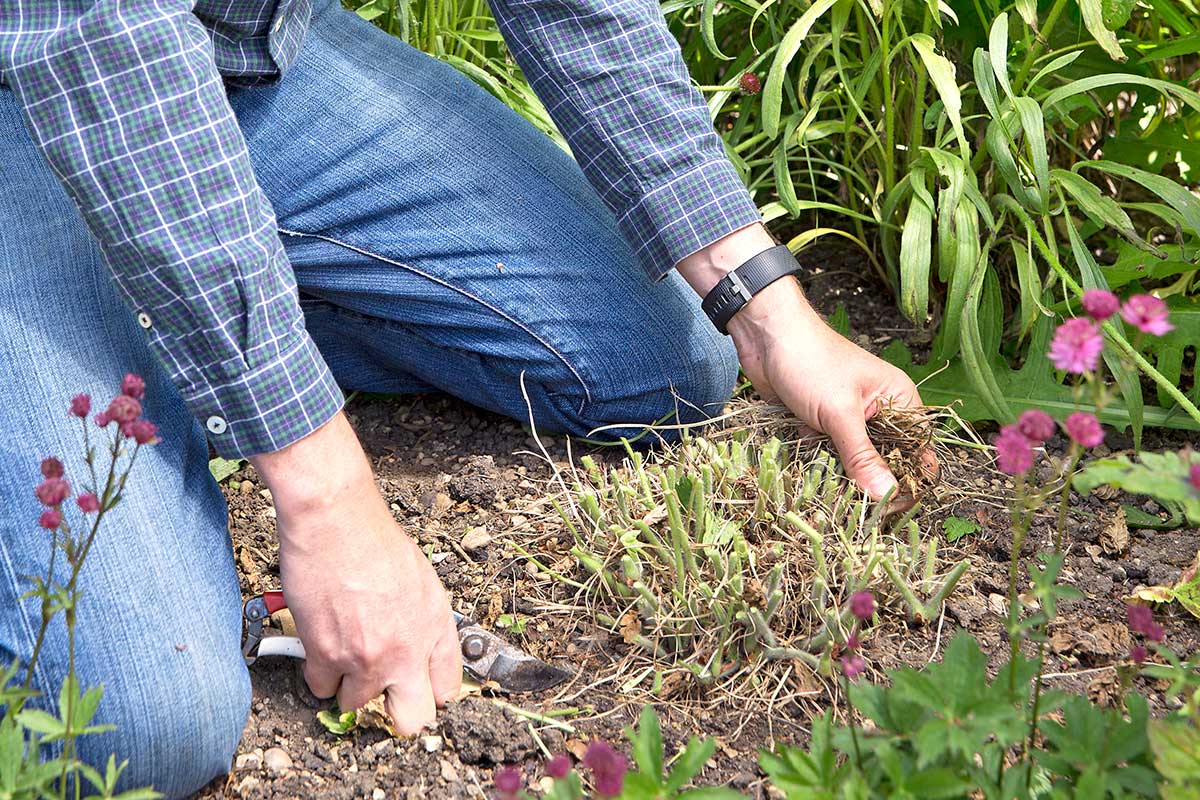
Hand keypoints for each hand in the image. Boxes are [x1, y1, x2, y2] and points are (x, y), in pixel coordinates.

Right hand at [250, 412, 461, 733]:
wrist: (336, 520)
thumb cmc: (374, 540)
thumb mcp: (421, 581)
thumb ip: (423, 624)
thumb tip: (419, 651)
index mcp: (436, 628)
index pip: (446, 690)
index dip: (426, 691)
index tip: (413, 686)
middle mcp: (407, 649)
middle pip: (412, 720)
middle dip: (395, 711)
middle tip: (380, 691)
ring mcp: (368, 658)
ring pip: (356, 705)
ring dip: (348, 684)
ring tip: (344, 648)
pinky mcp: (328, 656)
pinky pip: (321, 688)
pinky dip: (318, 671)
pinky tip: (321, 641)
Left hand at [677, 225, 925, 499]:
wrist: (765, 335)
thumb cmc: (810, 362)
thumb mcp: (839, 412)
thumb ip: (862, 455)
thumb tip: (886, 495)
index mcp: (899, 400)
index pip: (918, 451)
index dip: (909, 482)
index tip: (889, 511)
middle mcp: (880, 410)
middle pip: (886, 460)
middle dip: (870, 483)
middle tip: (856, 510)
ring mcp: (849, 417)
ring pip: (853, 460)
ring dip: (841, 475)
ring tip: (831, 496)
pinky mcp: (821, 422)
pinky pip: (827, 453)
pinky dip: (818, 463)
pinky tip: (808, 476)